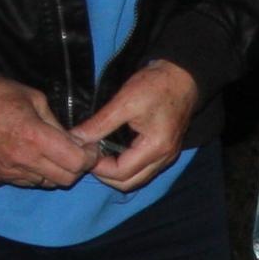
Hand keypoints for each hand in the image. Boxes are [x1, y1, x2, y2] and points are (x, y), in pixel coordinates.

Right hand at [0, 73, 99, 190]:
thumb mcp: (34, 99)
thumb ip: (56, 122)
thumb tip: (72, 138)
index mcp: (36, 137)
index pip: (76, 162)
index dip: (90, 156)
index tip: (91, 147)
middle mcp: (26, 160)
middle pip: (67, 179)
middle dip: (78, 167)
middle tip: (77, 152)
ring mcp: (12, 171)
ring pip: (49, 184)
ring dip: (59, 172)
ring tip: (56, 155)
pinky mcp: (1, 176)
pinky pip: (30, 183)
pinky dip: (40, 175)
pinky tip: (37, 159)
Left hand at [78, 59, 199, 191]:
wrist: (183, 75)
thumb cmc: (156, 85)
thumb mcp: (125, 102)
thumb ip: (100, 124)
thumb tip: (75, 138)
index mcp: (155, 148)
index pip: (121, 173)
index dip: (99, 168)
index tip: (84, 153)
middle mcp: (164, 158)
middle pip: (129, 183)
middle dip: (106, 175)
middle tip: (90, 157)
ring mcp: (166, 157)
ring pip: (137, 178)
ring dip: (116, 172)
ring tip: (100, 154)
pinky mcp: (165, 151)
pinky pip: (143, 169)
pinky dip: (127, 166)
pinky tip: (114, 151)